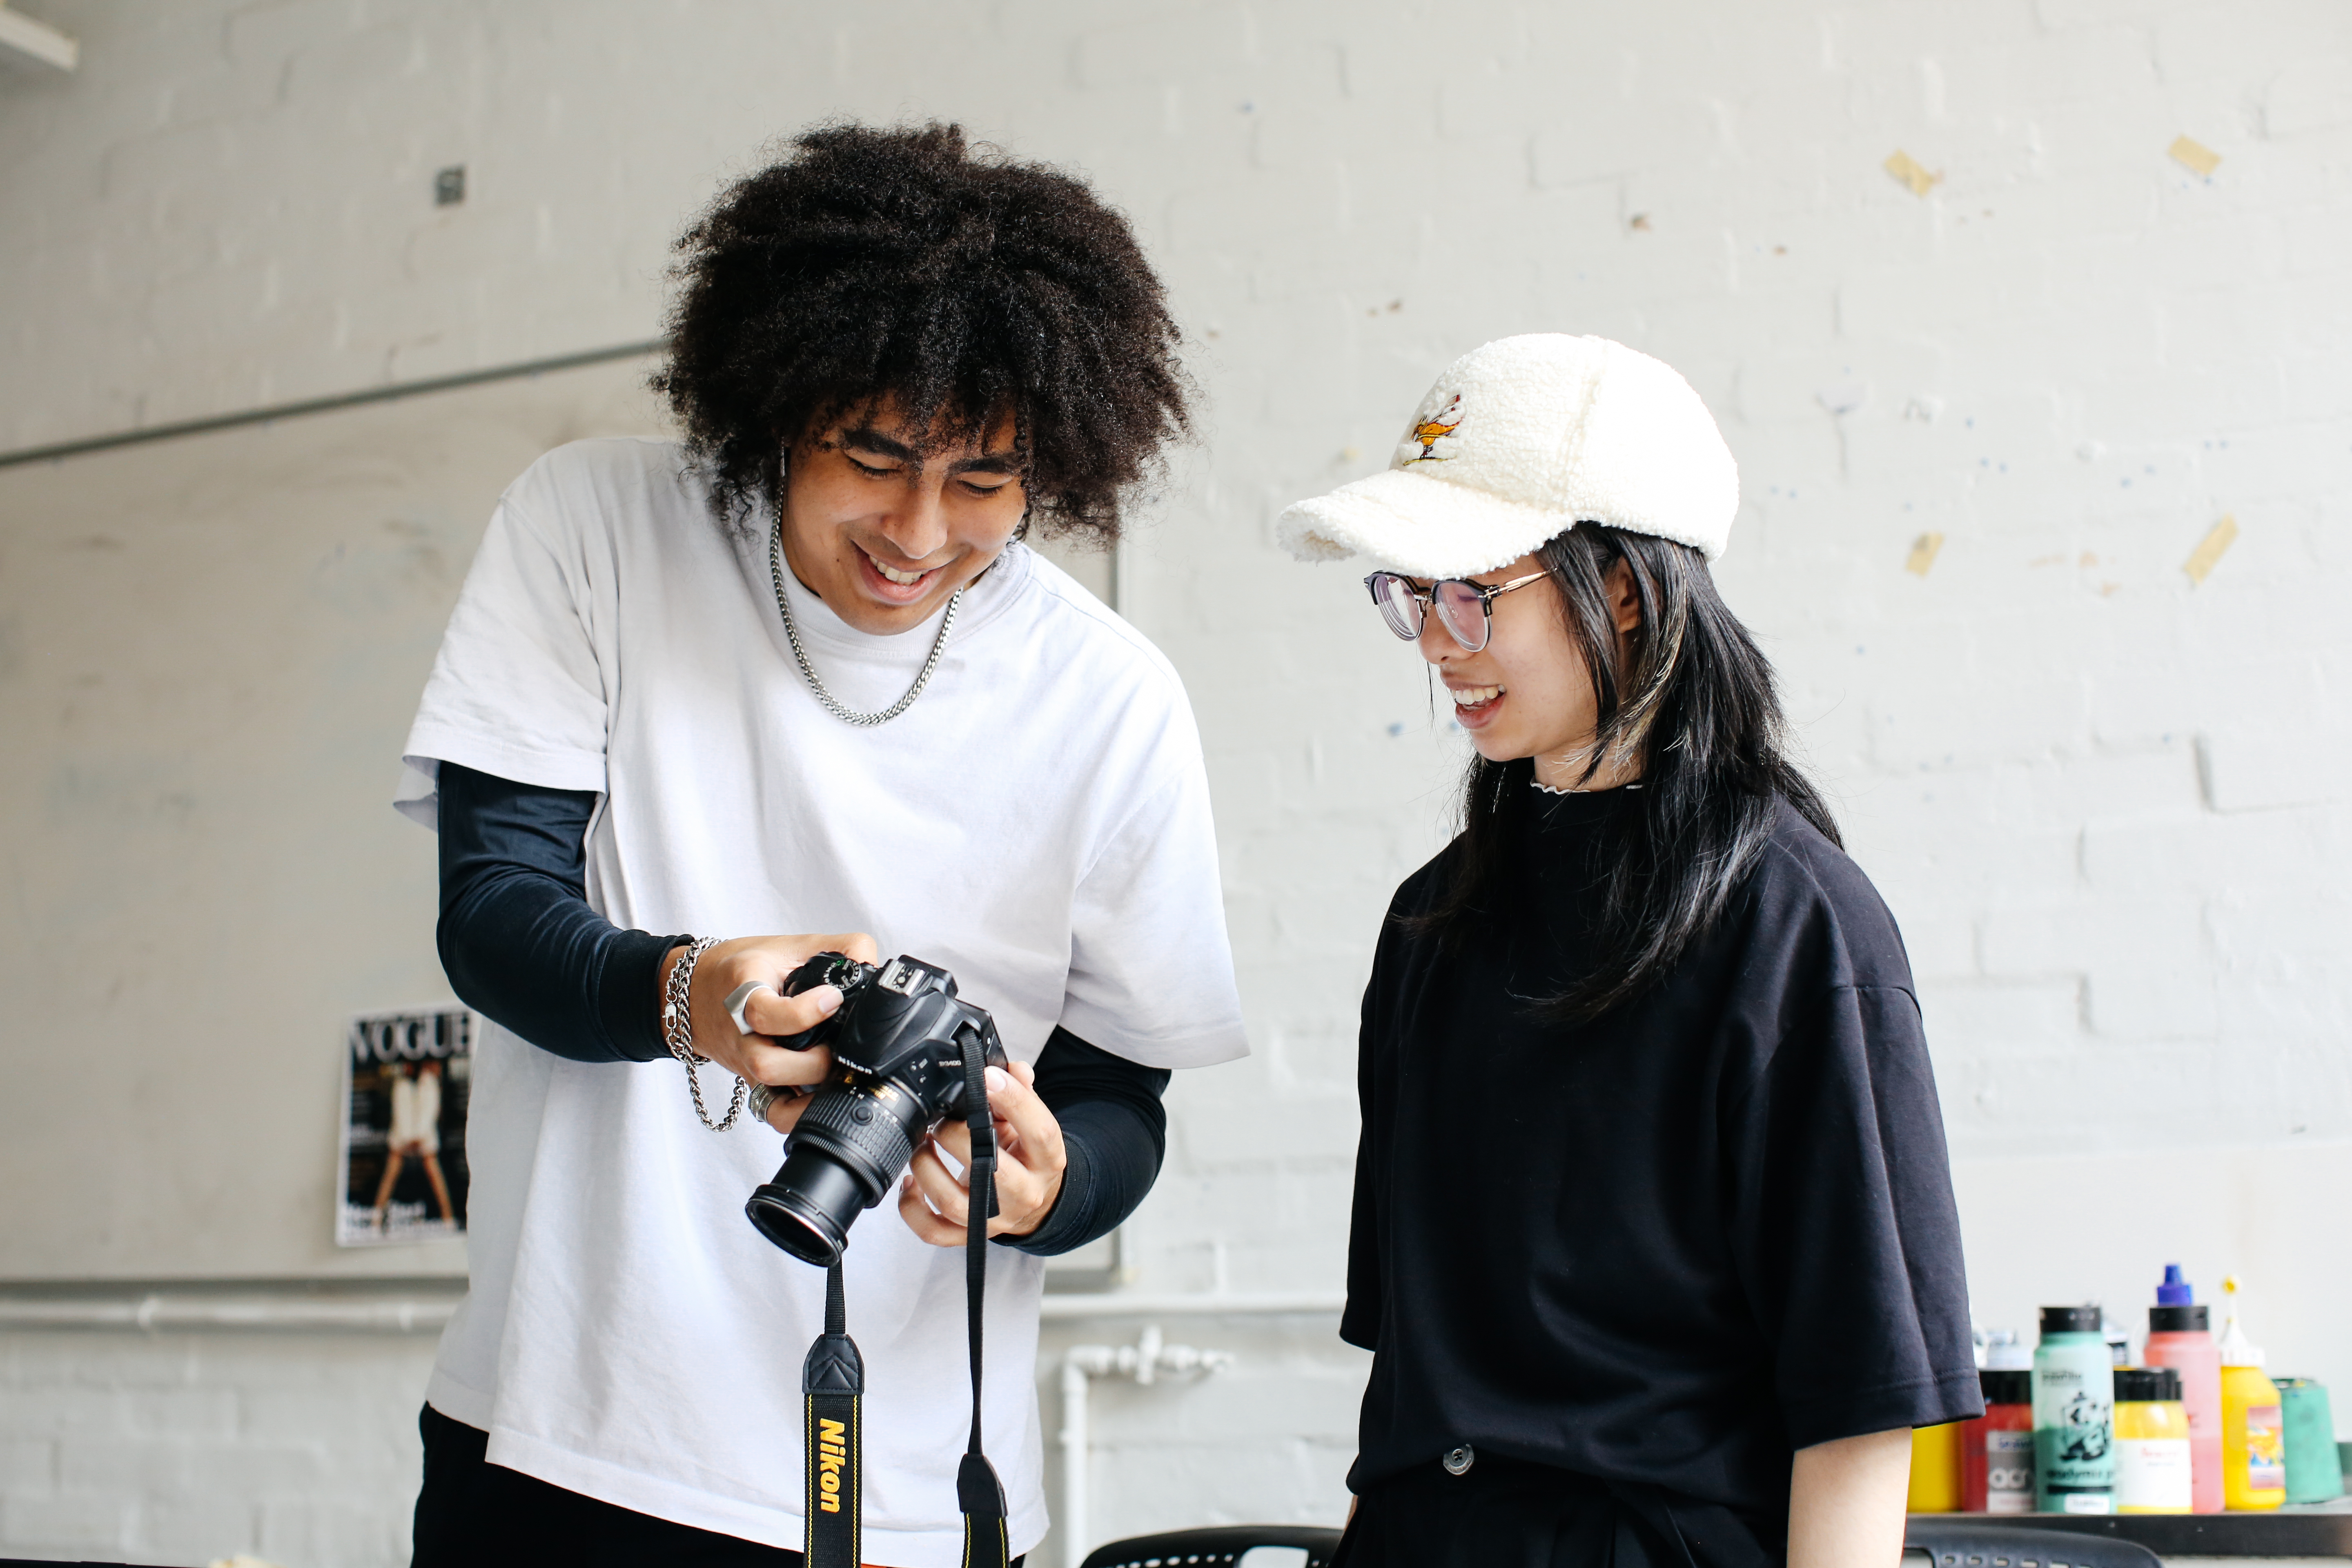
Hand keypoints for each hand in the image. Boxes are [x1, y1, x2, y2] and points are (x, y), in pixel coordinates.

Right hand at [658, 933, 880, 1134]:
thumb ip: (839, 947)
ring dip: (810, 1088)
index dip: (803, 1012)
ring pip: (770, 1094)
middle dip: (811, 1061)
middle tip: (836, 1044)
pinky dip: (800, 1113)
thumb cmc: (743, 968)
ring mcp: (745, 1063)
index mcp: (743, 992)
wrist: (697, 991)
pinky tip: (822, 1097)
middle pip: (766, 1064)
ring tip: (833, 1068)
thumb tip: (875, 966)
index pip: (764, 1013)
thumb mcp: (790, 944)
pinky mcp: (753, 1081)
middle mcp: (740, 1034)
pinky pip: (773, 1112)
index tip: (832, 998)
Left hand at [897, 1060, 1067, 1244]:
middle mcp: (1025, 1193)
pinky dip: (912, 1208)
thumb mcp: (1033, 1123)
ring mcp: (995, 1219)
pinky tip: (910, 1183)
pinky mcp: (970, 1235)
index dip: (1014, 1101)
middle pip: (992, 1169)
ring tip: (922, 1144)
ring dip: (927, 1167)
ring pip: (953, 1201)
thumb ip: (1022, 1092)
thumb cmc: (1028, 1156)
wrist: (1036, 1202)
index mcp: (1047, 1159)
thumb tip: (1012, 1069)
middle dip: (956, 1136)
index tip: (987, 1078)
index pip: (1039, 1131)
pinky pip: (933, 1230)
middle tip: (943, 1119)